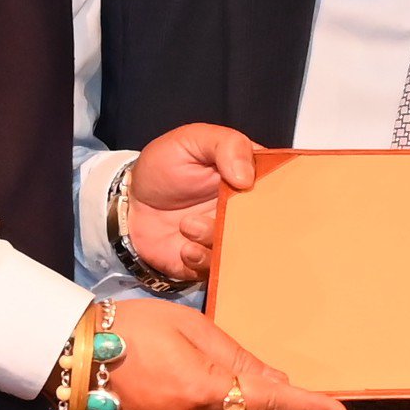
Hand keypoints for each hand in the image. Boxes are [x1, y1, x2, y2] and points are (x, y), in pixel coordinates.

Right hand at [101, 295, 344, 409]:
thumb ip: (237, 359)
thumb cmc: (132, 327)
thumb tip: (276, 382)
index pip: (271, 404)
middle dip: (265, 408)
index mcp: (203, 390)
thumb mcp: (192, 328)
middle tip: (258, 381)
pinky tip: (192, 399)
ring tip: (216, 384)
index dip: (308, 409)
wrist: (69, 353)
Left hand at [124, 123, 262, 287]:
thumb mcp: (191, 140)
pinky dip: (202, 260)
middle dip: (248, 223)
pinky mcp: (210, 260)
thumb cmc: (162, 168)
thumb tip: (247, 177)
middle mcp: (245, 211)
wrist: (130, 205)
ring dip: (214, 239)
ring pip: (242, 249)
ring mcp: (228, 237)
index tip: (252, 189)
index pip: (280, 185)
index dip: (275, 190)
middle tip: (221, 212)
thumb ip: (224, 145)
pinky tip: (184, 247)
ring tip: (188, 225)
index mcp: (249, 178)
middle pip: (269, 223)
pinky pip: (218, 269)